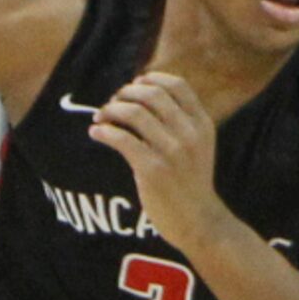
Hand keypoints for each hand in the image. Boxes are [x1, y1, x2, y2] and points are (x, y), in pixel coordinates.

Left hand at [88, 72, 224, 251]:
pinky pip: (121, 139)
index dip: (151, 78)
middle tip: (113, 103)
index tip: (134, 84)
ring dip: (110, 110)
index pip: (177, 85)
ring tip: (100, 117)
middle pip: (151, 94)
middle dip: (126, 93)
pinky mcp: (153, 170)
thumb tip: (145, 92)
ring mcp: (172, 152)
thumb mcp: (199, 146)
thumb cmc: (191, 182)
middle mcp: (189, 134)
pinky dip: (104, 131)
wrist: (198, 221)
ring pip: (134, 113)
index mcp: (202, 124)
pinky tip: (96, 132)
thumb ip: (182, 121)